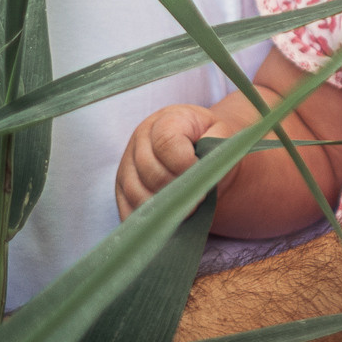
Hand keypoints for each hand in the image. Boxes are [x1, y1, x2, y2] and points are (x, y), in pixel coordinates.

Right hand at [116, 103, 218, 220]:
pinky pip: (127, 208)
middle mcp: (140, 140)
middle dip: (176, 190)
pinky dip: (147, 219)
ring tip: (188, 210)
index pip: (165, 143)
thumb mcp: (219, 132)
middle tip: (198, 200)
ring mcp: (127, 164)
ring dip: (163, 207)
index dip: (184, 164)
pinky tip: (168, 220)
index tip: (202, 176)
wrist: (195, 147)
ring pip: (135, 192)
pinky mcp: (122, 187)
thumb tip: (203, 161)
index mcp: (165, 121)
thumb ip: (216, 141)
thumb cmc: (208, 140)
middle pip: (149, 171)